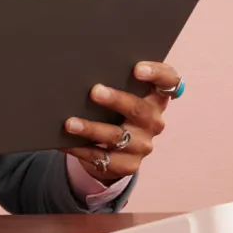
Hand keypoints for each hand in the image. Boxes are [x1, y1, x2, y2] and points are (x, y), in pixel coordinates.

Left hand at [60, 61, 180, 183]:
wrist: (117, 150)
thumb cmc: (116, 110)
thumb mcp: (122, 94)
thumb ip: (115, 80)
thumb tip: (82, 67)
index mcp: (156, 98)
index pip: (169, 81)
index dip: (156, 74)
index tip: (137, 69)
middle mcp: (154, 121)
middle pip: (139, 109)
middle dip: (115, 100)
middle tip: (94, 91)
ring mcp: (142, 145)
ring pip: (116, 136)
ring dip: (91, 128)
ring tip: (70, 123)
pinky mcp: (128, 165)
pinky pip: (101, 157)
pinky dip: (79, 148)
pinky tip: (63, 141)